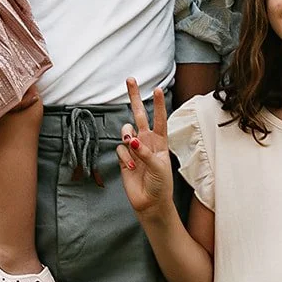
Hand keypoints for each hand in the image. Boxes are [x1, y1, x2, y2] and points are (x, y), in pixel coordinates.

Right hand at [116, 78, 174, 218]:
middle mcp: (146, 141)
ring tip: (132, 146)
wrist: (150, 203)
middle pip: (138, 114)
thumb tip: (131, 140)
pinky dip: (125, 158)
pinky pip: (119, 149)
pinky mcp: (124, 158)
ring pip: (126, 131)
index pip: (159, 118)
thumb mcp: (159, 167)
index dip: (158, 104)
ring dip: (127, 135)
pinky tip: (132, 168)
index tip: (156, 89)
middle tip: (130, 79)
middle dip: (134, 97)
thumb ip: (145, 152)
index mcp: (160, 141)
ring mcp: (134, 149)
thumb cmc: (161, 185)